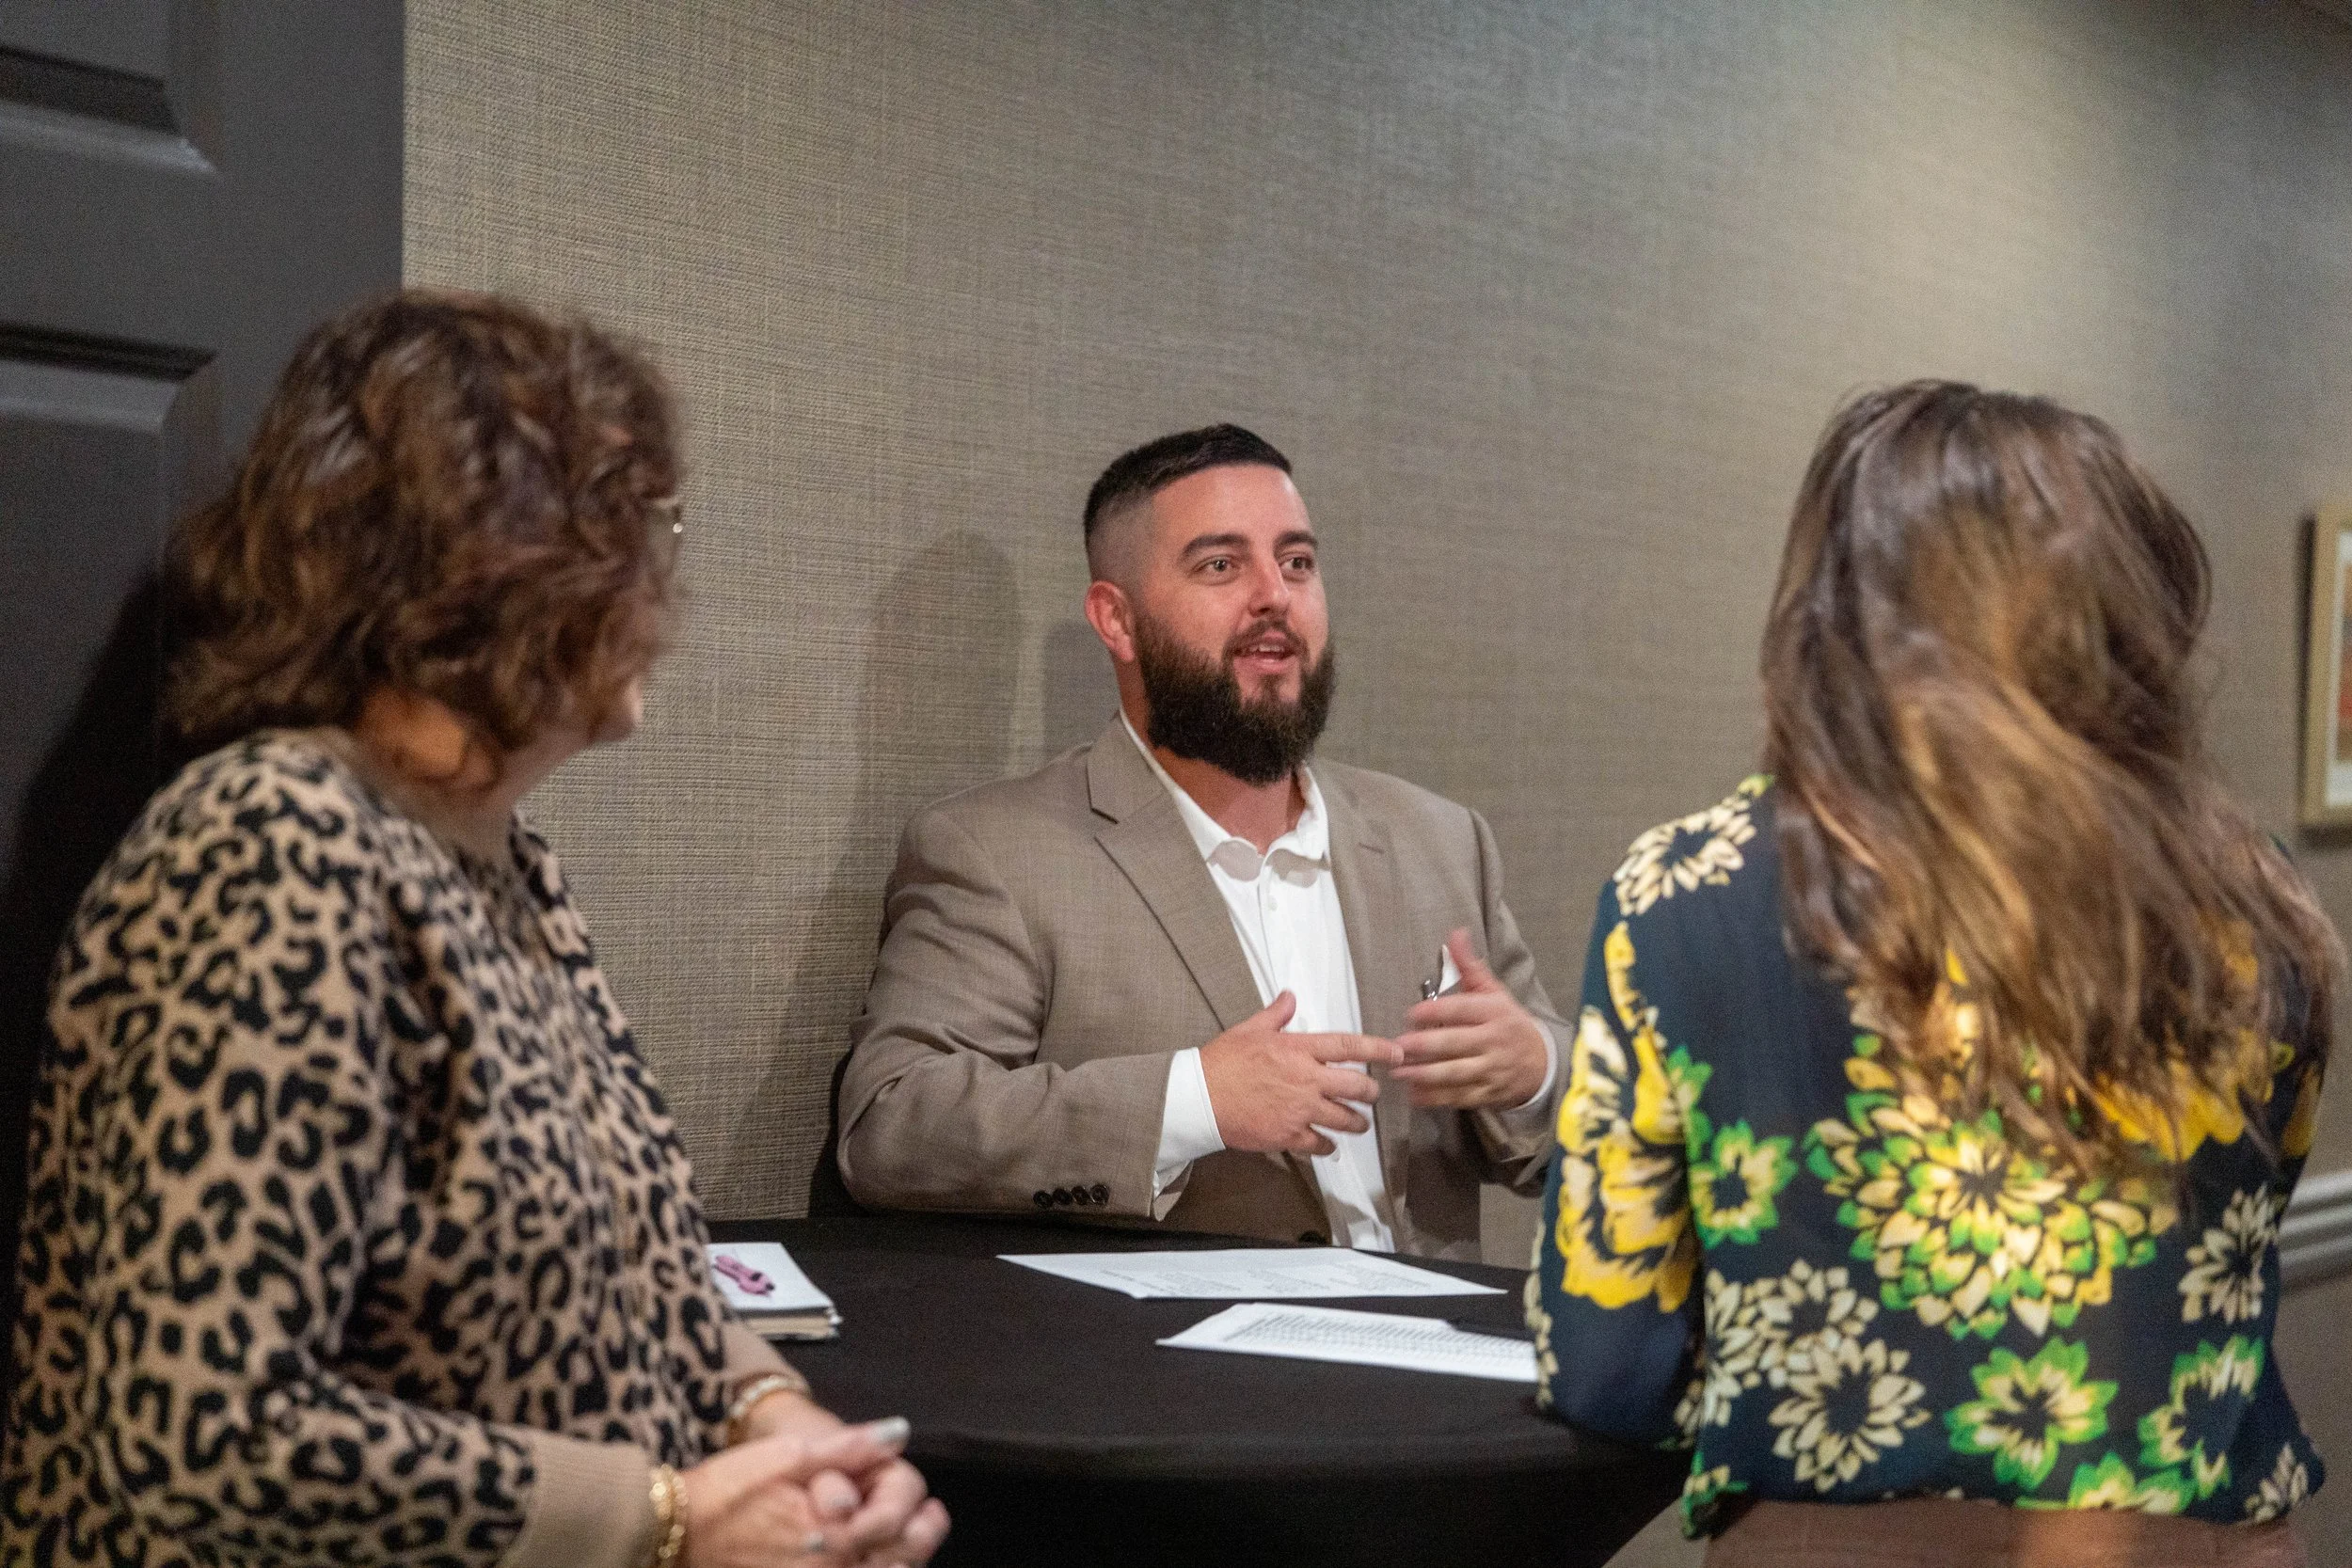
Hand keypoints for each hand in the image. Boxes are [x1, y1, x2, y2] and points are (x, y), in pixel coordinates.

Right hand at [682, 1418, 948, 1567]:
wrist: (675, 1530)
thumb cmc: (729, 1489)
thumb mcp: (789, 1456)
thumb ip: (848, 1448)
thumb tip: (899, 1432)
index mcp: (832, 1536)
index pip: (896, 1533)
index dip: (921, 1523)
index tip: (932, 1510)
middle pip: (892, 1567)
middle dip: (916, 1548)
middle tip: (928, 1525)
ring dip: (894, 1566)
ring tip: (905, 1547)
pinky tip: (866, 1561)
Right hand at [1198, 991, 1401, 1155]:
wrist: (1199, 1098)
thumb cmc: (1221, 1062)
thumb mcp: (1249, 1030)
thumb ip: (1276, 1014)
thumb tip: (1289, 997)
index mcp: (1299, 1050)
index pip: (1348, 1047)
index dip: (1378, 1050)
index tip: (1396, 1054)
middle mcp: (1306, 1079)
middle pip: (1356, 1086)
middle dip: (1370, 1092)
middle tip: (1372, 1094)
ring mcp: (1300, 1110)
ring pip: (1345, 1119)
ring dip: (1357, 1122)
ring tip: (1359, 1123)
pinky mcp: (1289, 1135)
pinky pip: (1321, 1144)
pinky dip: (1328, 1146)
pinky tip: (1328, 1145)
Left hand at [1394, 929, 1548, 1109]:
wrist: (1543, 1063)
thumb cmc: (1510, 1024)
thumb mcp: (1494, 992)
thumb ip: (1470, 966)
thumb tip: (1456, 934)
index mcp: (1494, 1013)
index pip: (1464, 1010)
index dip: (1437, 1011)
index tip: (1413, 1012)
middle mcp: (1493, 1041)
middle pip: (1457, 1043)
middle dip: (1427, 1045)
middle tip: (1399, 1045)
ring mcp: (1491, 1070)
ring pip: (1456, 1073)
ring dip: (1426, 1074)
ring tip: (1399, 1072)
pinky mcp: (1487, 1093)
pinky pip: (1460, 1097)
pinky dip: (1436, 1098)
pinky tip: (1414, 1094)